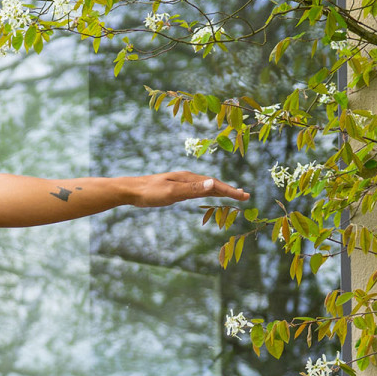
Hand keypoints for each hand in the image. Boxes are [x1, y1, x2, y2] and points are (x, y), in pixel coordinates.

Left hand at [132, 171, 250, 206]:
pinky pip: (197, 189)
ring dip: (220, 190)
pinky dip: (208, 192)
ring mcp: (182, 183)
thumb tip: (212, 183)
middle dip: (229, 190)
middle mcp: (187, 178)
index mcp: (188, 178)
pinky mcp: (176, 188)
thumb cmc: (149, 193)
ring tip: (233, 194)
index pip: (214, 184)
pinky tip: (208, 194)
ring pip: (206, 186)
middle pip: (213, 183)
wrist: (131, 190)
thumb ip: (192, 189)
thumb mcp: (171, 193)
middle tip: (245, 196)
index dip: (230, 191)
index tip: (244, 196)